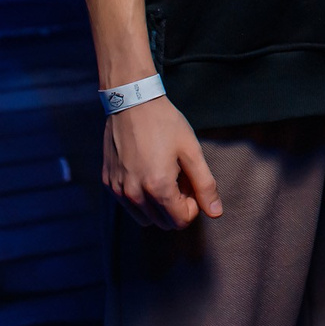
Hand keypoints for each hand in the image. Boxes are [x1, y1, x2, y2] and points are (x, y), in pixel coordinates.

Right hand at [103, 96, 222, 230]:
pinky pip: (129, 205)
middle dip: (177, 205)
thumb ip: (205, 185)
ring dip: (158, 205)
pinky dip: (141, 197)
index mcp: (158, 187)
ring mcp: (118, 190)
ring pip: (145, 218)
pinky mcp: (108, 183)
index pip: (181, 221)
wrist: (132, 102)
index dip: (193, 205)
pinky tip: (146, 171)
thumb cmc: (165, 124)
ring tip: (163, 174)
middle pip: (164, 222)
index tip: (192, 183)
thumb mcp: (192, 151)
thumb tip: (216, 213)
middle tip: (179, 177)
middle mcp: (134, 194)